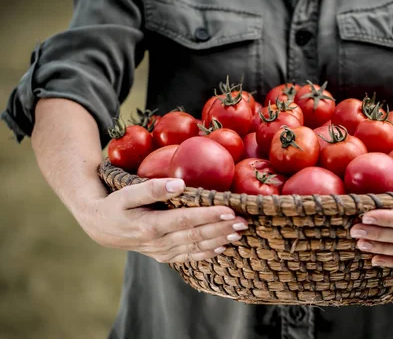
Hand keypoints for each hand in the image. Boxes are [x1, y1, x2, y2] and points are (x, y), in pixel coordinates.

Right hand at [77, 178, 247, 262]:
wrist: (101, 227)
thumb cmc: (115, 205)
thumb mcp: (127, 193)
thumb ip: (152, 188)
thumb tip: (179, 184)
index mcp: (150, 226)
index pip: (185, 221)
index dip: (209, 216)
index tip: (229, 210)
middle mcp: (158, 243)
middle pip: (196, 236)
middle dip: (221, 229)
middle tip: (243, 221)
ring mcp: (162, 252)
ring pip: (196, 248)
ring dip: (219, 240)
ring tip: (239, 232)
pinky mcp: (165, 255)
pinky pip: (189, 256)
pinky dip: (207, 252)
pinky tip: (222, 246)